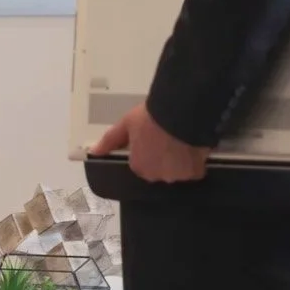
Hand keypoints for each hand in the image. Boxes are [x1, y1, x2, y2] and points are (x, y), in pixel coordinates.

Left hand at [91, 105, 209, 183]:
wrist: (180, 112)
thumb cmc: (150, 118)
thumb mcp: (126, 124)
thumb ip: (110, 140)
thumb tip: (94, 152)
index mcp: (139, 167)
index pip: (141, 164)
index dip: (147, 151)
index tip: (152, 139)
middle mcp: (157, 177)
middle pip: (160, 170)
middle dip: (163, 158)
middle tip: (167, 138)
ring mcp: (177, 176)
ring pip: (177, 171)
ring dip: (178, 161)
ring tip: (180, 141)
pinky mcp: (195, 173)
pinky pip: (194, 170)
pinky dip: (193, 162)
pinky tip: (192, 146)